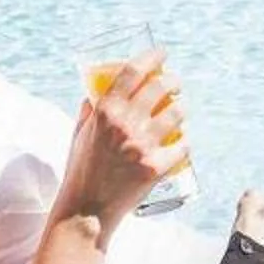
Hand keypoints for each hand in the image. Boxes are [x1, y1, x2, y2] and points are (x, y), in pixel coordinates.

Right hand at [59, 49, 186, 229]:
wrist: (87, 211)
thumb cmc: (80, 171)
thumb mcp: (78, 135)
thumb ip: (87, 112)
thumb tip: (93, 95)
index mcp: (104, 111)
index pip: (132, 71)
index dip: (151, 57)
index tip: (161, 53)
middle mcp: (125, 124)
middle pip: (160, 87)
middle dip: (172, 80)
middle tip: (174, 82)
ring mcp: (143, 145)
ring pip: (177, 112)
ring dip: (181, 107)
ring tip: (179, 109)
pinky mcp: (156, 167)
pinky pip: (183, 145)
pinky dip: (184, 141)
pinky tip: (182, 141)